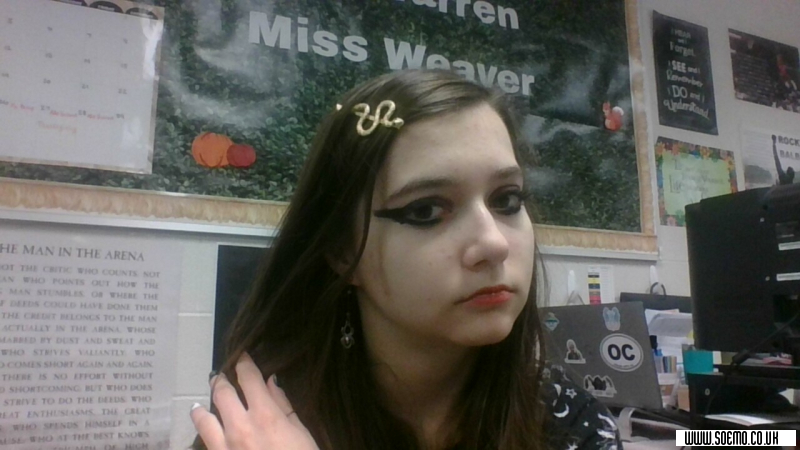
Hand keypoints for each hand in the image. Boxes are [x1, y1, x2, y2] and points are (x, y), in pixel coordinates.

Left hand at [191, 353, 318, 449]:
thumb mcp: (301, 433)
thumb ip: (283, 406)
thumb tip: (271, 382)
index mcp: (265, 414)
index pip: (248, 377)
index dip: (244, 363)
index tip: (242, 357)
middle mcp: (240, 426)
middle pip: (222, 392)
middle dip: (221, 380)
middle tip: (221, 376)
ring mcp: (225, 446)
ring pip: (203, 417)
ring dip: (203, 406)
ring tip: (201, 404)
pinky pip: (204, 441)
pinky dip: (203, 431)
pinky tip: (204, 429)